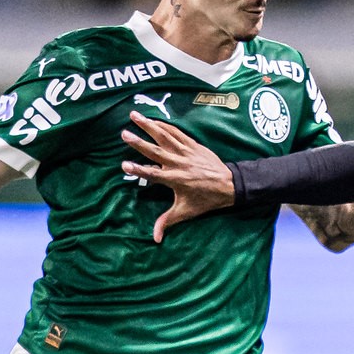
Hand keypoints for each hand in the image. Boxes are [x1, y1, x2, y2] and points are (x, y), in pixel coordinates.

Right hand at [121, 114, 236, 242]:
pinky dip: (164, 125)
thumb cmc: (206, 200)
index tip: (124, 165)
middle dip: (139, 142)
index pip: (152, 174)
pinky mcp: (193, 145)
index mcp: (175, 179)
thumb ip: (167, 221)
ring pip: (165, 135)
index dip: (138, 170)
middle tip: (123, 134)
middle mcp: (179, 163)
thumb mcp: (186, 212)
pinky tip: (153, 119)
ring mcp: (186, 152)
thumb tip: (155, 239)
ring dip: (148, 125)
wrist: (229, 185)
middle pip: (155, 150)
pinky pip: (176, 132)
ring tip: (133, 115)